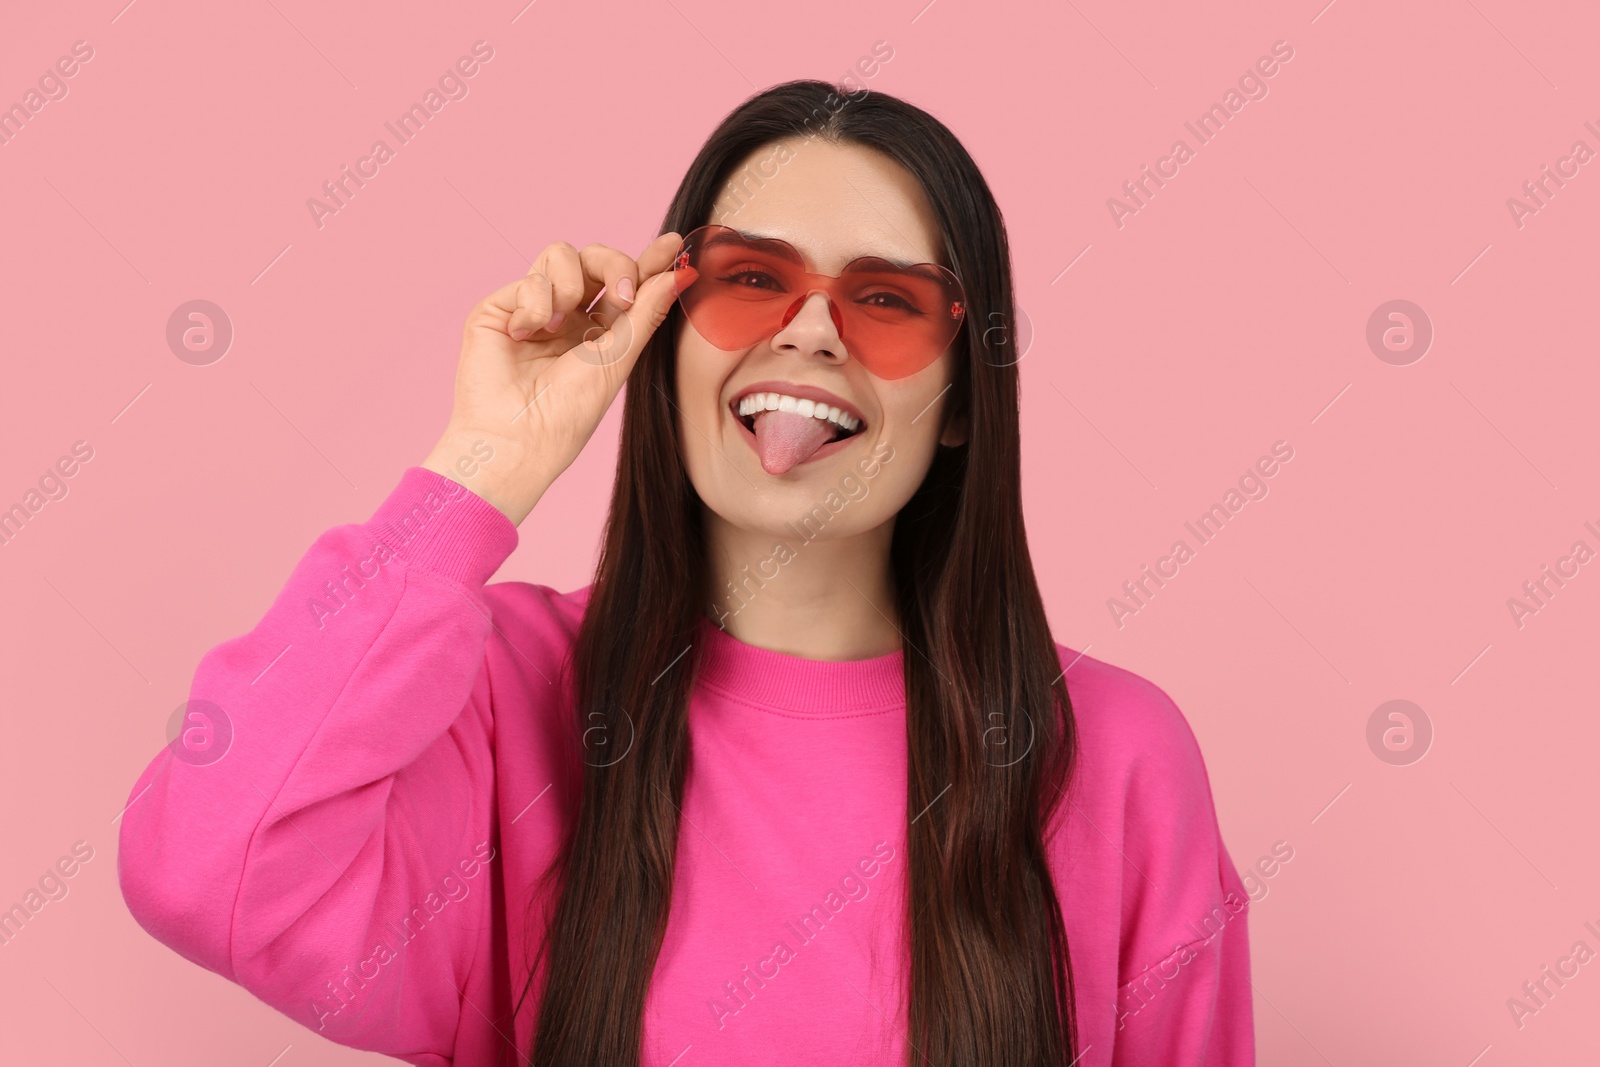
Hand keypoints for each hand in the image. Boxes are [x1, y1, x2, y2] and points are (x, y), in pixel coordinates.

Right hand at [422, 232, 684, 524]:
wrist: (517, 435)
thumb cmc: (568, 412)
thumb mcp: (618, 358)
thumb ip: (647, 311)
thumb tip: (683, 273)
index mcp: (600, 332)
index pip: (627, 284)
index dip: (650, 261)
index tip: (675, 244)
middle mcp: (568, 316)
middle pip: (596, 258)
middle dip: (615, 265)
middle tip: (621, 296)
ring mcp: (534, 309)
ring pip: (562, 254)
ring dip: (569, 285)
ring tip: (558, 325)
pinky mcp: (501, 307)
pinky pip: (530, 277)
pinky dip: (535, 304)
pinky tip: (525, 335)